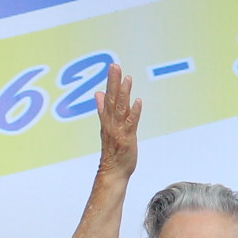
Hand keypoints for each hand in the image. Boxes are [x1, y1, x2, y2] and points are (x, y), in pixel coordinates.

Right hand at [95, 62, 141, 177]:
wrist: (112, 172)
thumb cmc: (112, 150)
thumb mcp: (106, 127)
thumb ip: (103, 109)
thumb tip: (99, 93)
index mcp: (107, 119)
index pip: (108, 97)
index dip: (111, 81)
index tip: (113, 67)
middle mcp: (111, 123)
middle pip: (113, 99)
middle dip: (114, 82)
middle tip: (115, 66)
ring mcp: (118, 130)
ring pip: (121, 109)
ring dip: (124, 93)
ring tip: (127, 78)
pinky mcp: (127, 139)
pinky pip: (131, 123)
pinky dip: (134, 112)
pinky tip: (138, 101)